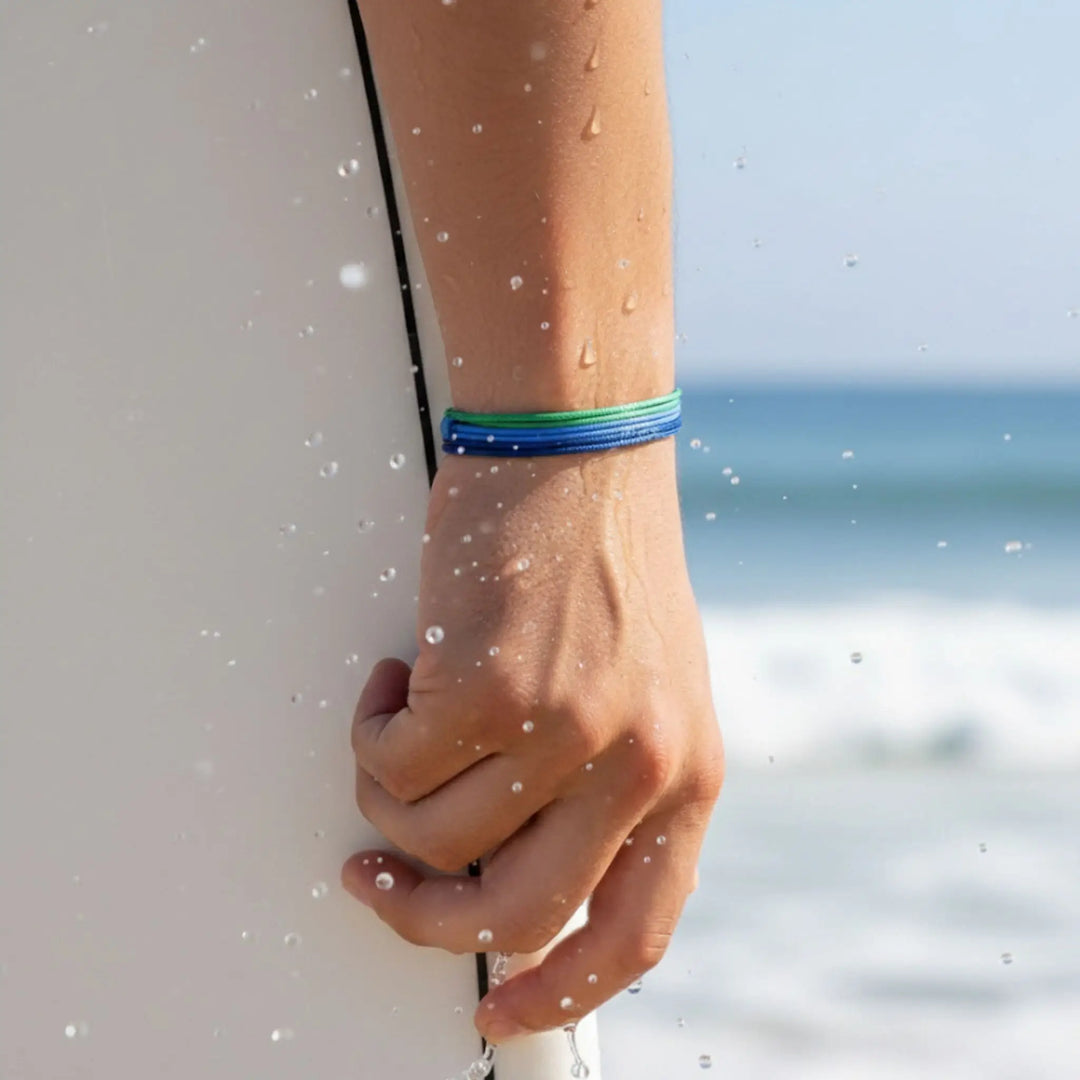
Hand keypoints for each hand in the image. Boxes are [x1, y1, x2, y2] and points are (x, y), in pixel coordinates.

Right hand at [341, 439, 722, 1042]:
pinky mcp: (491, 688)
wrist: (579, 447)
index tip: (501, 1015)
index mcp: (687, 773)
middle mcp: (639, 763)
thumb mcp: (648, 686)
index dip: (561, 993)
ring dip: (387, 801)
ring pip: (434, 841)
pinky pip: (392, 767)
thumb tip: (519, 862)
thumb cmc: (600, 560)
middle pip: (513, 915)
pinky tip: (396, 678)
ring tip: (395, 731)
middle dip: (423, 918)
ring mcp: (567, 729)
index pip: (635, 933)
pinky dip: (372, 733)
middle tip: (377, 878)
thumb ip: (612, 783)